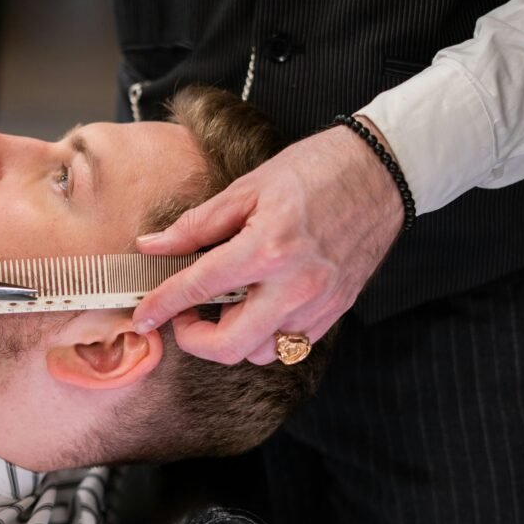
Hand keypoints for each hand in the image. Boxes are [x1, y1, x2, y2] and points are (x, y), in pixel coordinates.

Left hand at [132, 118, 404, 364]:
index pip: (199, 289)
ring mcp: (319, 304)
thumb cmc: (315, 171)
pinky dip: (265, 334)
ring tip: (228, 302)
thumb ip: (196, 225)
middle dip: (195, 339)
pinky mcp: (335, 312)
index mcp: (267, 249)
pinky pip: (290, 345)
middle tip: (185, 314)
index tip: (143, 315)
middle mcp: (295, 286)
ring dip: (233, 337)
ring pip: (260, 353)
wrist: (380, 172)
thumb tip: (153, 246)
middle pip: (229, 345)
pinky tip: (258, 304)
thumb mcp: (247, 189)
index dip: (162, 305)